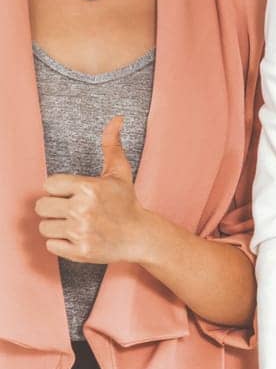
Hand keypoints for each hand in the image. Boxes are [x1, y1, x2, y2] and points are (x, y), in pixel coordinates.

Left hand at [35, 117, 160, 264]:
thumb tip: (117, 118)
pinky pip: (51, 245)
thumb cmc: (127, 202)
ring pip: (44, 227)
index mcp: (88, 187)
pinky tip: (78, 237)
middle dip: (55, 209)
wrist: (141, 236)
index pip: (48, 185)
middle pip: (41, 207)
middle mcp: (82, 209)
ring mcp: (80, 231)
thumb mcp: (120, 172)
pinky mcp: (79, 250)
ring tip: (76, 225)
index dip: (59, 190)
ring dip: (57, 226)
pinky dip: (61, 243)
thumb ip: (112, 145)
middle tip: (72, 211)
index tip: (74, 194)